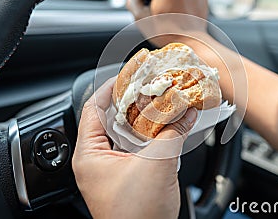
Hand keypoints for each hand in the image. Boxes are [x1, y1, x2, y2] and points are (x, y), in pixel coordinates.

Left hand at [72, 77, 196, 218]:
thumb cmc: (138, 215)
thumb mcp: (157, 164)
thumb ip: (173, 132)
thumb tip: (187, 111)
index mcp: (90, 154)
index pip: (93, 108)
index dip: (111, 87)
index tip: (129, 74)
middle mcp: (98, 160)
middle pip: (113, 119)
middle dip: (134, 102)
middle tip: (151, 86)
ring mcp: (113, 169)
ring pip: (128, 134)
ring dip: (145, 119)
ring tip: (161, 103)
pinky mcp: (129, 176)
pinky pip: (139, 148)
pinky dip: (152, 136)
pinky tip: (168, 128)